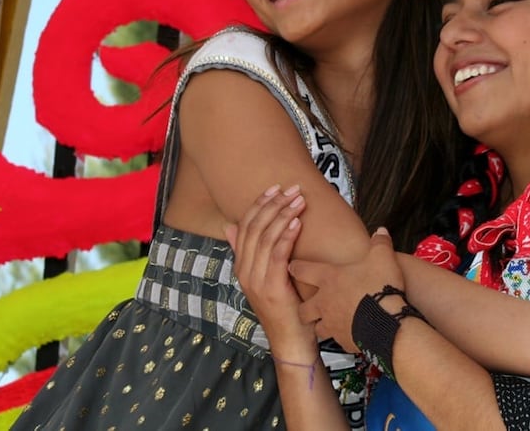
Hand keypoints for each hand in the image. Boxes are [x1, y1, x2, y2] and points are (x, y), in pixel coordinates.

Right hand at [225, 184, 313, 356]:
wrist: (290, 341)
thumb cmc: (286, 308)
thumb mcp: (266, 277)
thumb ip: (252, 253)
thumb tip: (230, 227)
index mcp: (241, 267)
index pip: (244, 226)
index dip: (259, 205)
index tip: (275, 188)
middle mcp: (244, 271)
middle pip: (254, 228)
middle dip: (273, 204)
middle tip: (291, 189)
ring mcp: (255, 280)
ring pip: (265, 238)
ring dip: (283, 215)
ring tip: (298, 200)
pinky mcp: (270, 288)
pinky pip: (276, 255)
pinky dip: (286, 235)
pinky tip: (297, 222)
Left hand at [290, 227, 403, 350]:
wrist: (387, 321)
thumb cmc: (380, 287)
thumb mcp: (382, 257)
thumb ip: (379, 243)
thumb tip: (381, 231)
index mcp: (329, 278)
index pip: (301, 270)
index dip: (295, 267)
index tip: (292, 266)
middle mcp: (324, 302)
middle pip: (303, 308)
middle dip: (305, 307)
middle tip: (311, 304)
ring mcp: (332, 323)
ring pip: (317, 328)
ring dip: (322, 325)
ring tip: (331, 322)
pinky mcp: (343, 340)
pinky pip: (338, 340)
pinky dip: (343, 337)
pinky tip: (351, 334)